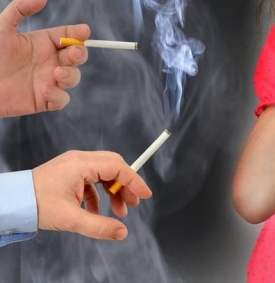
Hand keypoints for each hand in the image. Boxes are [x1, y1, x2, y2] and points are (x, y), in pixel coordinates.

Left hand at [0, 0, 89, 116]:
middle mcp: (49, 61)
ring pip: (73, 77)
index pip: (69, 35)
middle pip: (77, 56)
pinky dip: (59, 96)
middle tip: (72, 52)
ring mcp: (47, 81)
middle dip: (80, 53)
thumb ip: (20, 9)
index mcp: (42, 43)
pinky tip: (46, 90)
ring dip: (71, 75)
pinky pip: (61, 100)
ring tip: (57, 73)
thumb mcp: (1, 28)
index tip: (84, 31)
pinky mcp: (42, 100)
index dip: (79, 32)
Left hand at [32, 151, 152, 240]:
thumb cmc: (37, 205)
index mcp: (82, 164)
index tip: (145, 195)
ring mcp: (73, 164)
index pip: (118, 167)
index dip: (134, 181)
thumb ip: (99, 226)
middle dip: (125, 186)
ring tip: (118, 211)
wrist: (12, 202)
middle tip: (132, 204)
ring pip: (104, 173)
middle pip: (114, 167)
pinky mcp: (68, 171)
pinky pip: (92, 179)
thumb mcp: (70, 219)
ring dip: (113, 191)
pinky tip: (96, 211)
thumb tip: (122, 232)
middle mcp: (80, 159)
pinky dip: (99, 193)